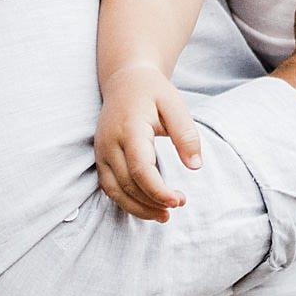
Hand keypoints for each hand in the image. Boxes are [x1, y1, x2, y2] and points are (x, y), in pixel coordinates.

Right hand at [94, 63, 202, 222]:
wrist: (125, 79)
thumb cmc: (153, 92)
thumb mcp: (175, 104)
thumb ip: (186, 134)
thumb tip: (195, 166)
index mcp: (129, 128)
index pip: (140, 168)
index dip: (158, 190)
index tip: (179, 201)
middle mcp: (110, 142)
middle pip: (127, 184)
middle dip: (152, 201)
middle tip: (179, 204)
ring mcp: (101, 151)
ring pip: (115, 191)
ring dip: (138, 208)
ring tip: (164, 215)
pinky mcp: (101, 158)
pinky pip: (110, 188)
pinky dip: (127, 202)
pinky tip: (148, 207)